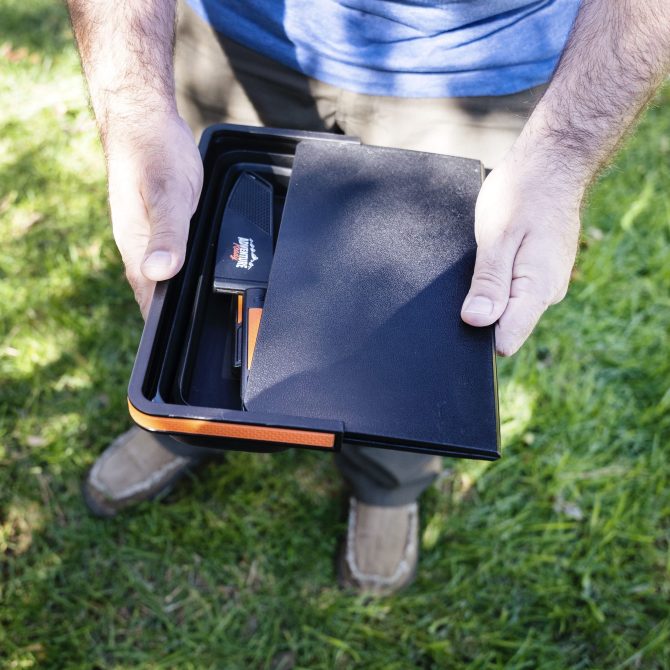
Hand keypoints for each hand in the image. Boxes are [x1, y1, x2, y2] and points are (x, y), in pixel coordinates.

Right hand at [105, 111, 203, 317]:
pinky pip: (174, 257)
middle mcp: (142, 245)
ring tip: (202, 317)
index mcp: (136, 245)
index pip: (148, 298)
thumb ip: (166, 233)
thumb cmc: (153, 152)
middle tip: (199, 336)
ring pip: (166, 277)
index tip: (181, 346)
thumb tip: (159, 273)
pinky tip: (198, 277)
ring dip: (180, 296)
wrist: (147, 122)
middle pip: (156, 294)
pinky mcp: (166, 225)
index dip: (164, 324)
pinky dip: (186, 271)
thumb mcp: (166, 193)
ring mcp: (153, 236)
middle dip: (174, 318)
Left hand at [460, 152, 581, 355]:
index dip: (479, 334)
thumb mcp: (496, 237)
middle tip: (474, 271)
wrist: (551, 164)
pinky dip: (500, 279)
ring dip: (491, 291)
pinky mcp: (542, 273)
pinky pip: (515, 290)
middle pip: (505, 325)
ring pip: (509, 306)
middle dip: (483, 309)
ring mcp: (548, 283)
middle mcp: (548, 293)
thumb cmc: (524, 193)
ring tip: (487, 257)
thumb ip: (489, 283)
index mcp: (539, 289)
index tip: (465, 315)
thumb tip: (476, 322)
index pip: (507, 340)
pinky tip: (497, 255)